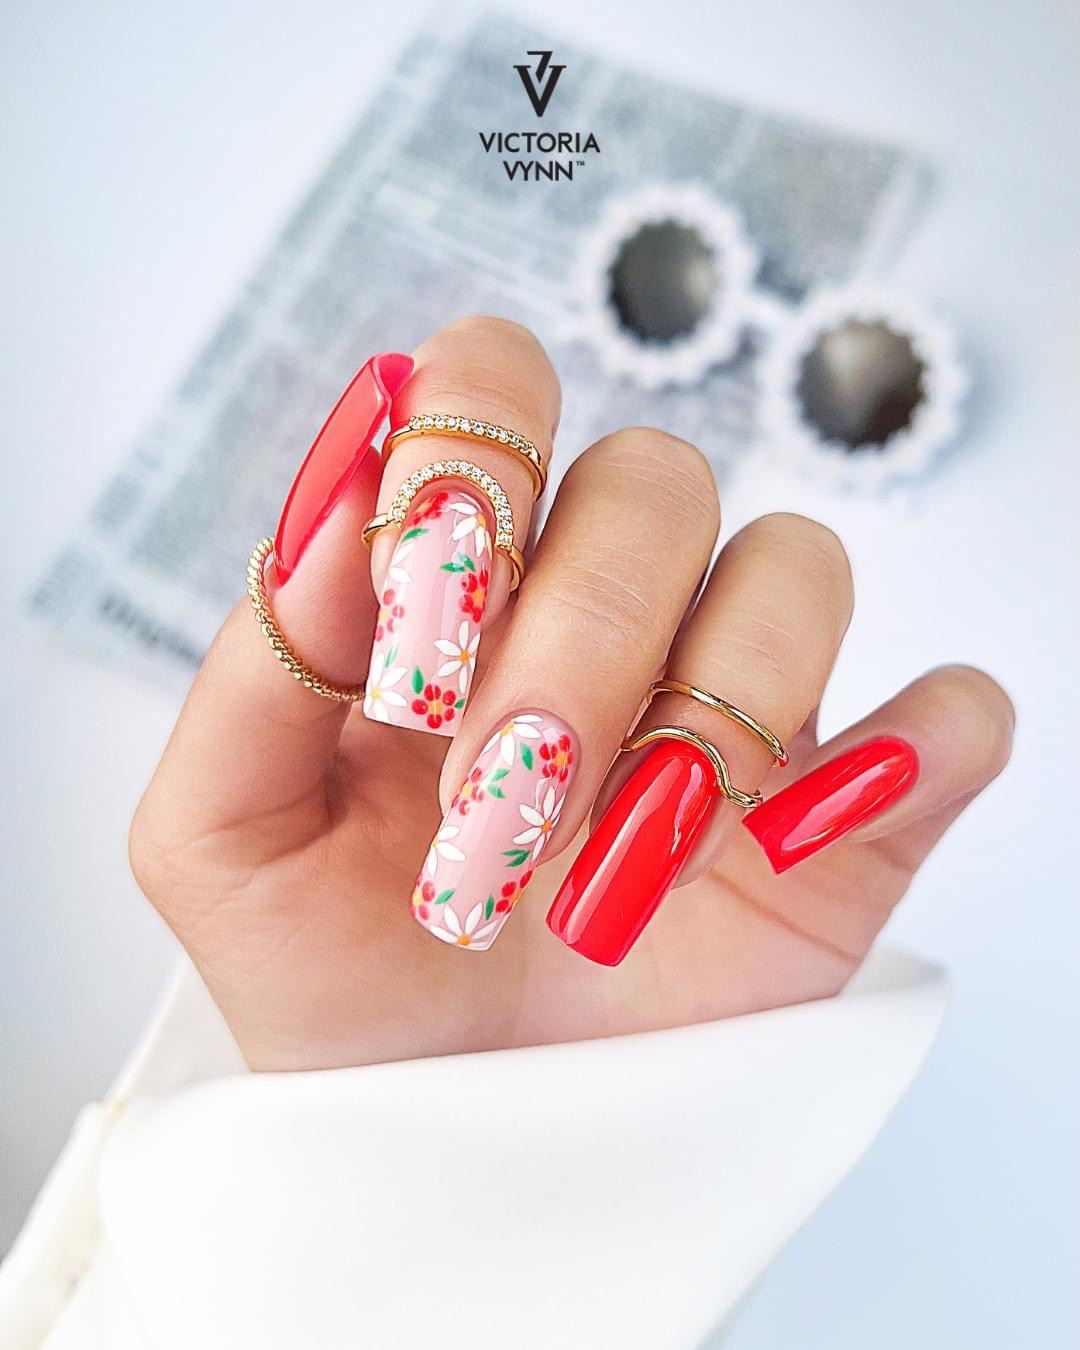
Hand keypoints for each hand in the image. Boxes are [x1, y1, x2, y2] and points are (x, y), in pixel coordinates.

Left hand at [130, 317, 1012, 1070]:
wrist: (452, 1135)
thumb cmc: (342, 976)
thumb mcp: (226, 842)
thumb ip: (253, 671)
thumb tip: (340, 498)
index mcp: (465, 586)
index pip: (496, 388)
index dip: (470, 458)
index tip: (419, 631)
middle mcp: (609, 614)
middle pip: (653, 482)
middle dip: (578, 638)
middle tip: (505, 790)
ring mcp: (735, 703)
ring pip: (796, 566)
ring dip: (711, 713)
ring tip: (620, 867)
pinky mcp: (844, 811)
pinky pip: (949, 713)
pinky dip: (914, 751)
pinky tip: (811, 836)